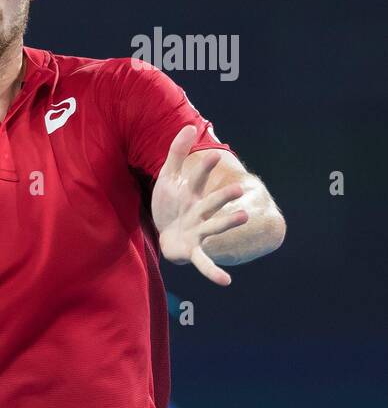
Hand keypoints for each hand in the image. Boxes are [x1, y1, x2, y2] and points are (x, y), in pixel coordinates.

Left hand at [151, 125, 248, 285]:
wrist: (164, 233)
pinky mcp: (192, 251)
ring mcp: (198, 232)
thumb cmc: (169, 205)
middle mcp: (200, 213)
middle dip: (223, 197)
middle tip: (239, 189)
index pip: (197, 178)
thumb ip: (177, 153)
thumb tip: (189, 125)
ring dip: (227, 224)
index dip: (203, 168)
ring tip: (244, 218)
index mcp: (193, 195)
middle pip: (211, 203)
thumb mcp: (167, 178)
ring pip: (214, 227)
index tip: (213, 154)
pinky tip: (226, 282)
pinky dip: (213, 272)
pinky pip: (204, 263)